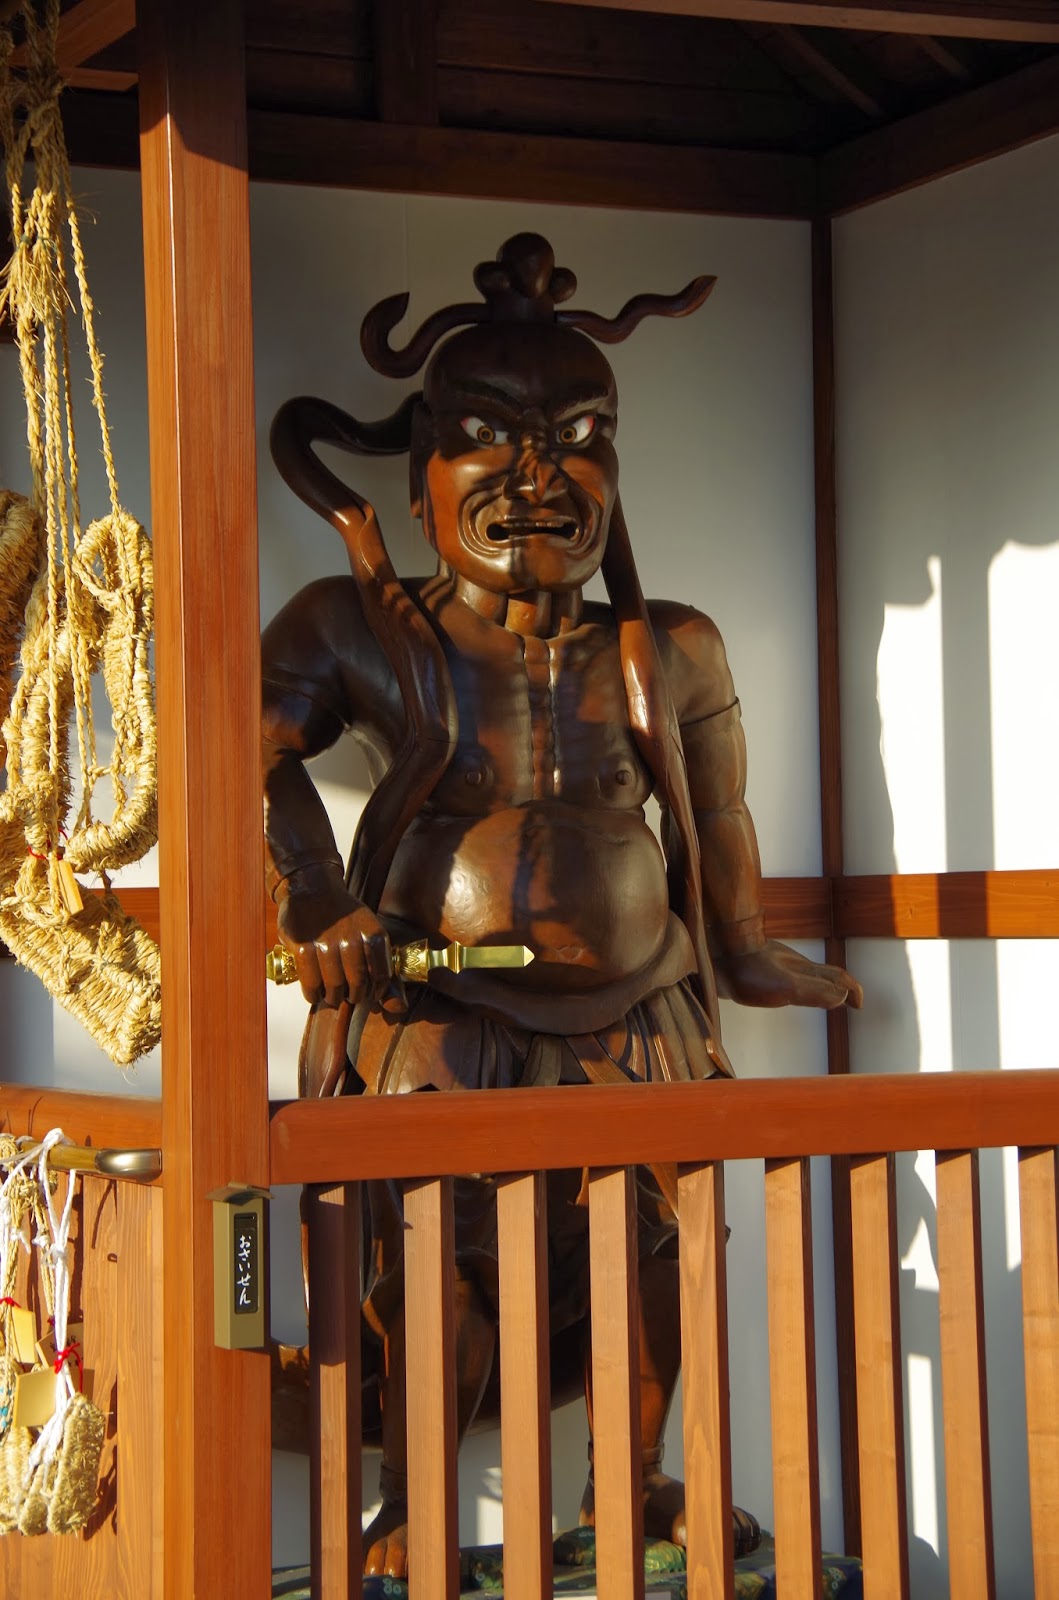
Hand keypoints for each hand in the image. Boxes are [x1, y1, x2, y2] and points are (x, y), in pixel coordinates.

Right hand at [276, 867, 405, 1012]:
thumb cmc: (344, 917)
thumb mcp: (369, 931)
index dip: (375, 990)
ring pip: (333, 987)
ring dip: (332, 997)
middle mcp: (352, 939)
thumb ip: (381, 968)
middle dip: (353, 996)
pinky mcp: (303, 948)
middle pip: (357, 985)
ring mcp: (326, 944)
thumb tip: (398, 1008)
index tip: (368, 993)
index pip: (381, 976)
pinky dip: (313, 994)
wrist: (313, 888)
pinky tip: (314, 991)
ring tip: (330, 994)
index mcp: (374, 934)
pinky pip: (311, 984)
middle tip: (347, 995)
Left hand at [715, 939, 861, 1010]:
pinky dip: (796, 984)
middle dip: (841, 986)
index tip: (859, 1005)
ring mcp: (776, 963)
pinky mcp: (758, 966)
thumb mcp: (787, 987)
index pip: (838, 978)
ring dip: (820, 984)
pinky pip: (785, 974)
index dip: (853, 991)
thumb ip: (815, 991)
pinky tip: (783, 989)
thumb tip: (843, 996)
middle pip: (825, 973)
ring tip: (822, 995)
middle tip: (848, 999)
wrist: (715, 955)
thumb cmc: (747, 973)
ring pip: (805, 972)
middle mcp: (793, 964)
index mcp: (805, 970)